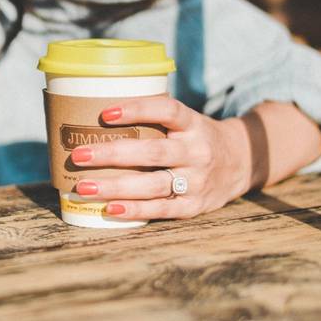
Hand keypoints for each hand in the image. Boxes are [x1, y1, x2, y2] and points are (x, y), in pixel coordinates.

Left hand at [69, 94, 251, 220]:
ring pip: (153, 185)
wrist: (241, 162)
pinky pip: (161, 209)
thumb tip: (92, 110)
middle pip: (153, 153)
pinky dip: (134, 210)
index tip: (105, 113)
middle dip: (112, 154)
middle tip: (78, 155)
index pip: (167, 111)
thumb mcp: (184, 121)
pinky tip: (108, 209)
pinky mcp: (194, 206)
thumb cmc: (194, 137)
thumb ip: (152, 118)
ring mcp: (198, 181)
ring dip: (115, 187)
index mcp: (193, 124)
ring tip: (83, 187)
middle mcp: (197, 151)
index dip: (137, 110)